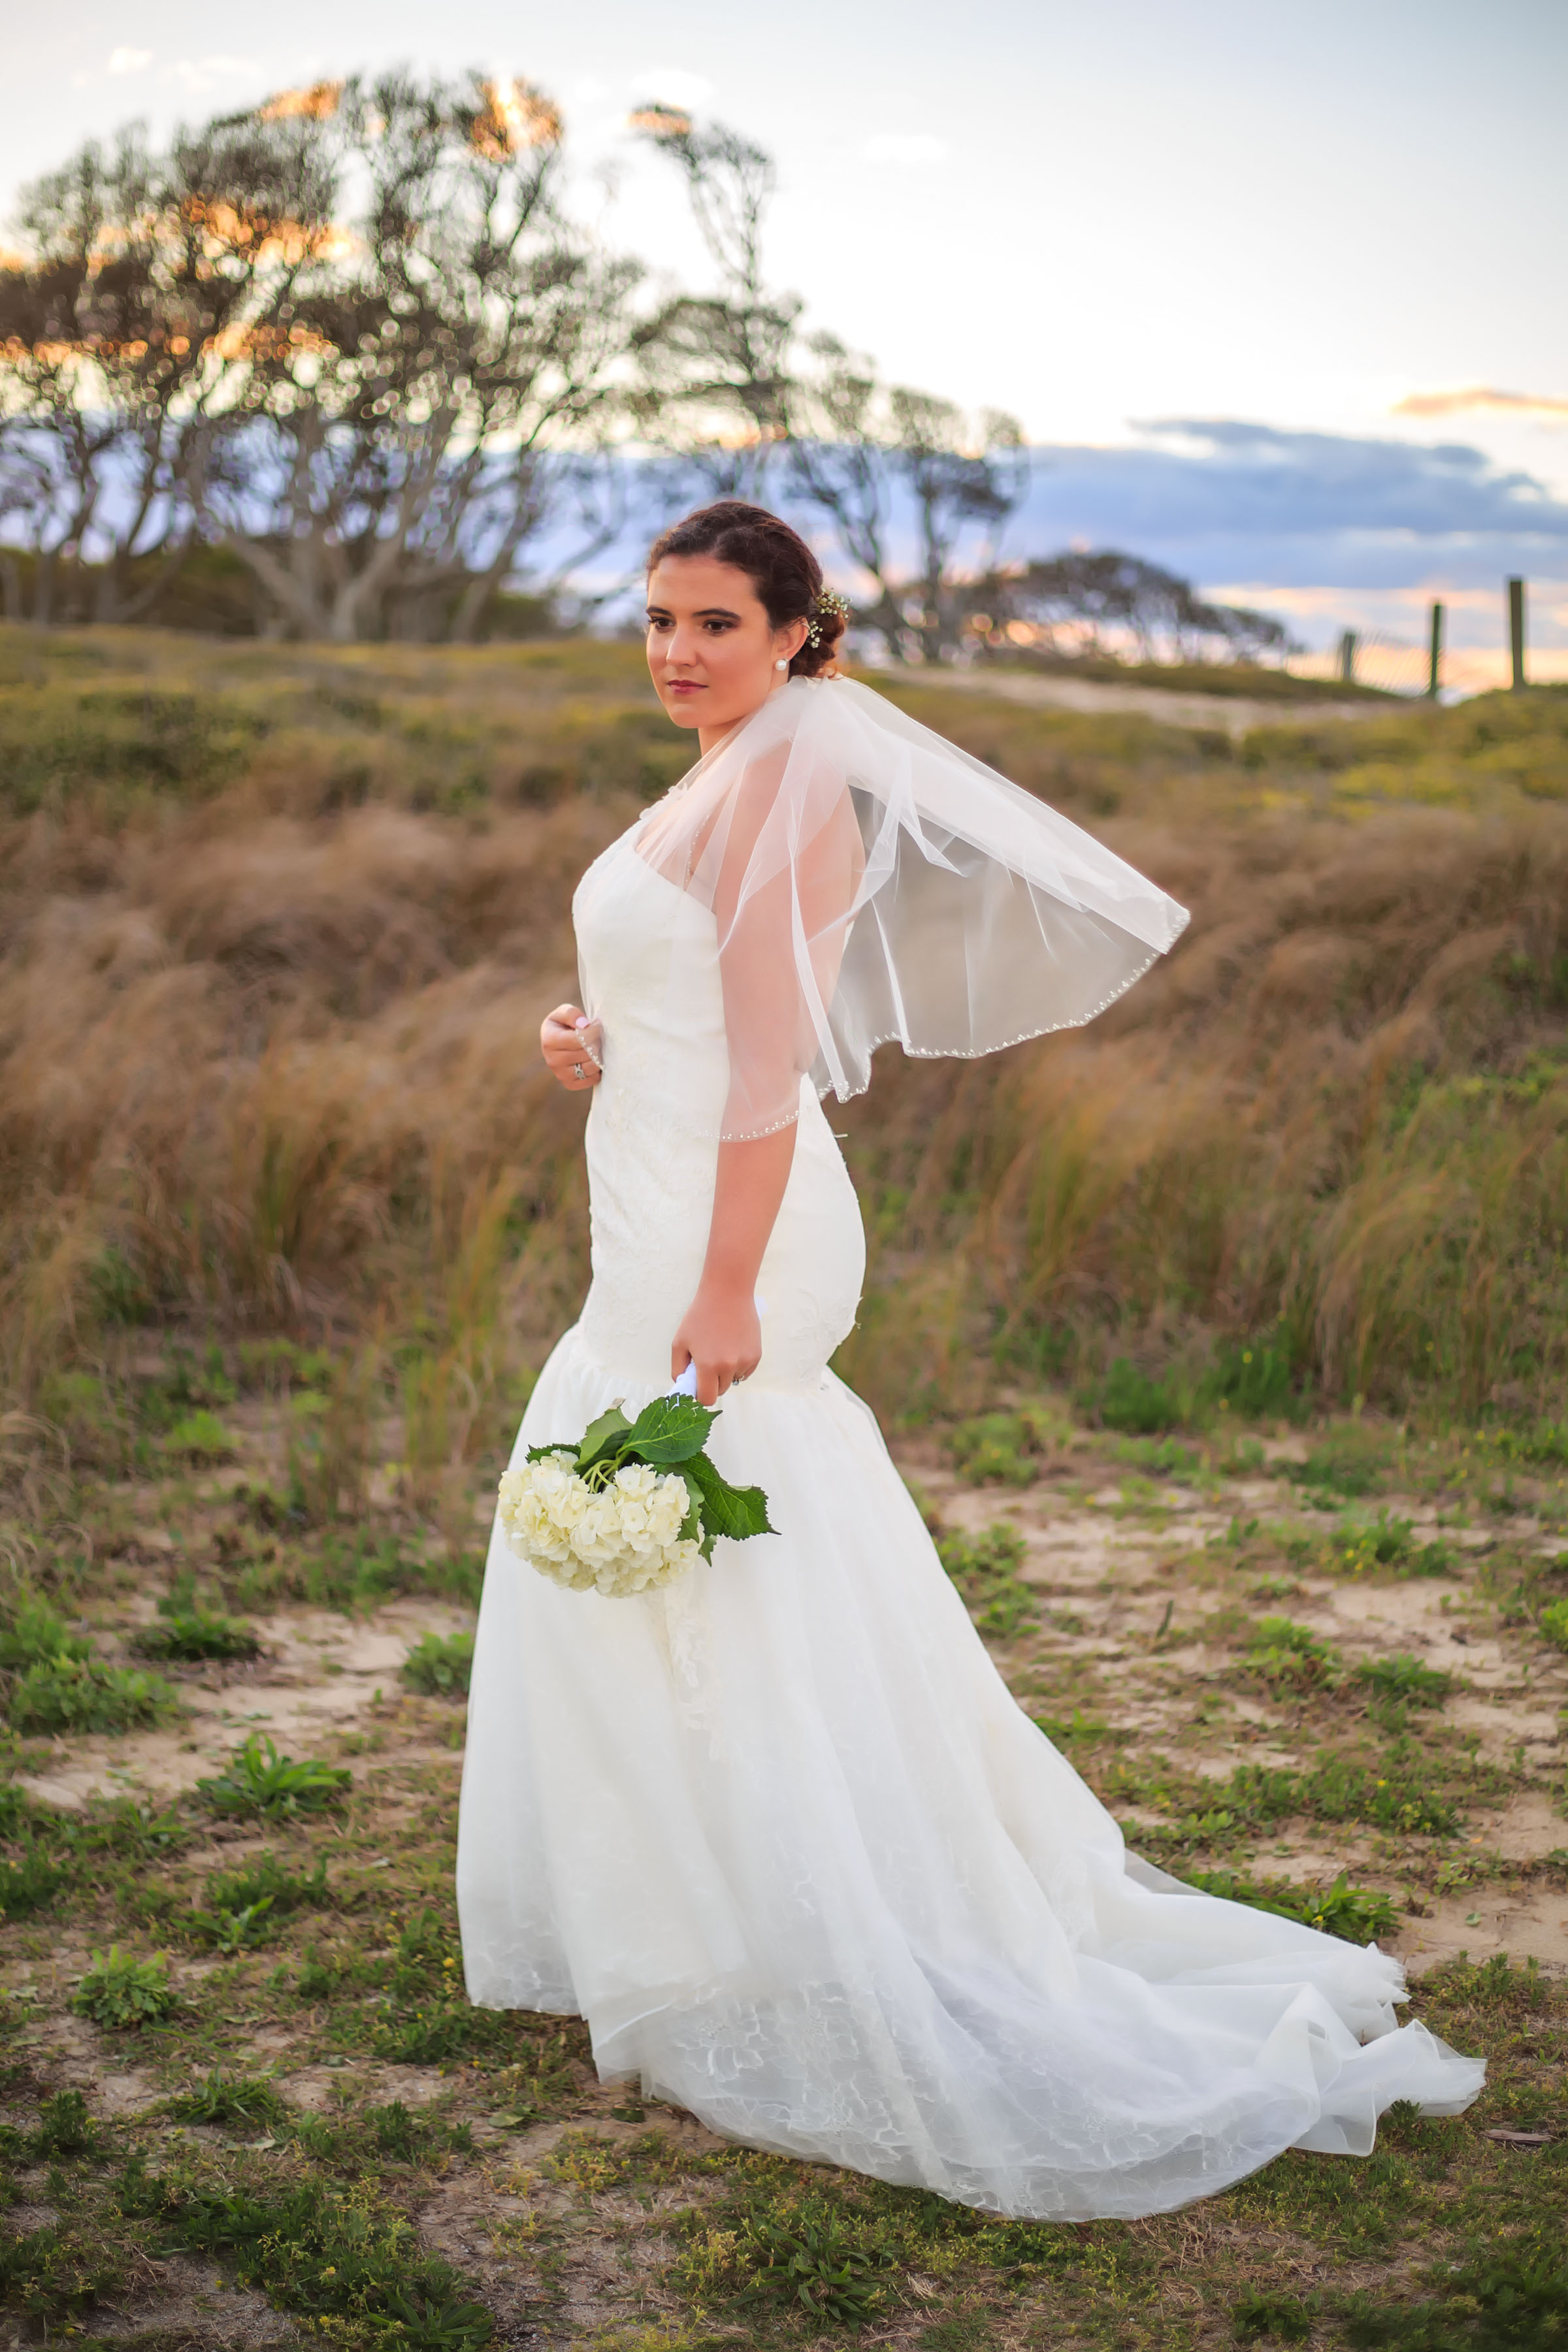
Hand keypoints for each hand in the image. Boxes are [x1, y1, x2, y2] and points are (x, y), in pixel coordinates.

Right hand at [541, 1004, 601, 1091]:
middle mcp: (552, 1060)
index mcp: (550, 1041)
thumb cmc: (563, 1024)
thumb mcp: (564, 1012)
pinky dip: (596, 1071)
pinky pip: (591, 1080)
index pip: (579, 1039)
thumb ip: (571, 1014)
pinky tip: (592, 1060)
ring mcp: (560, 1074)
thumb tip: (583, 1025)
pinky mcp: (569, 1084)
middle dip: (597, 1043)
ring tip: (596, 1048)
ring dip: (598, 1057)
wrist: (557, 1041)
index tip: (597, 1026)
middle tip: (597, 1037)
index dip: (593, 1032)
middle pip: (586, 1053)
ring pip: (590, 1067)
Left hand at [672, 1282, 760, 1405]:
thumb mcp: (679, 1341)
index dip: (701, 1395)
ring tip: (721, 1349)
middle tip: (707, 1363)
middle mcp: (729, 1366)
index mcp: (708, 1365)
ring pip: (733, 1380)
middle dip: (712, 1382)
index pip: (707, 1398)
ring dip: (726, 1373)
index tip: (698, 1386)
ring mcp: (745, 1361)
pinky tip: (732, 1346)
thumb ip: (678, 1368)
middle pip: (720, 1390)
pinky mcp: (756, 1355)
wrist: (727, 1293)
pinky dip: (738, 1365)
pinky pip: (745, 1371)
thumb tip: (684, 1385)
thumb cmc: (700, 1316)